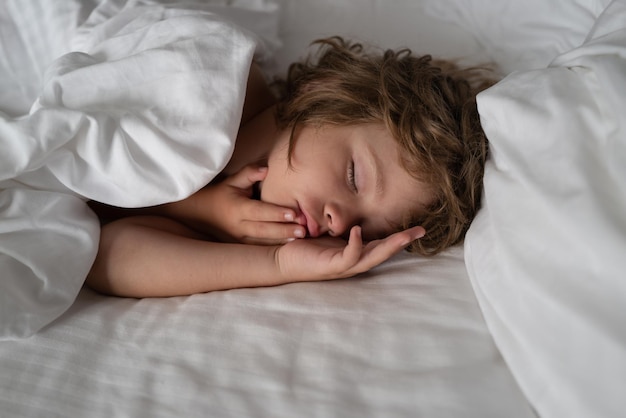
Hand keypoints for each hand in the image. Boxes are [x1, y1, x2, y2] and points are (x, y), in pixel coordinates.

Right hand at [183, 165, 305, 243]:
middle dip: (284, 229)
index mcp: (237, 208)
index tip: (294, 213)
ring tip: (301, 237)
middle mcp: (238, 226)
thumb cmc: (223, 194)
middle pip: (263, 230)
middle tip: (303, 229)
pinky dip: (275, 247)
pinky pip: (260, 248)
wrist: (201, 214)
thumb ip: (249, 173)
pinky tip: (291, 244)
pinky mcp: (242, 246)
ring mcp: (240, 239)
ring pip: (263, 242)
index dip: (276, 212)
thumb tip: (266, 168)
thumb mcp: (232, 181)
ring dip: (282, 240)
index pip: (259, 211)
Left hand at [274, 225, 425, 280]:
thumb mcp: (328, 233)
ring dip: (388, 248)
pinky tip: (358, 231)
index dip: (399, 236)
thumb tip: (354, 208)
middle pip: (383, 252)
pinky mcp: (330, 267)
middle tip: (420, 232)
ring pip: (371, 257)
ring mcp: (343, 266)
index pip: (381, 244)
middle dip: (402, 242)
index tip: (416, 227)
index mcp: (354, 252)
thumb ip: (342, 225)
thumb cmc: (304, 245)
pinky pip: (348, 256)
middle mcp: (352, 261)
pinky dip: (355, 244)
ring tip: (404, 237)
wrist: (281, 259)